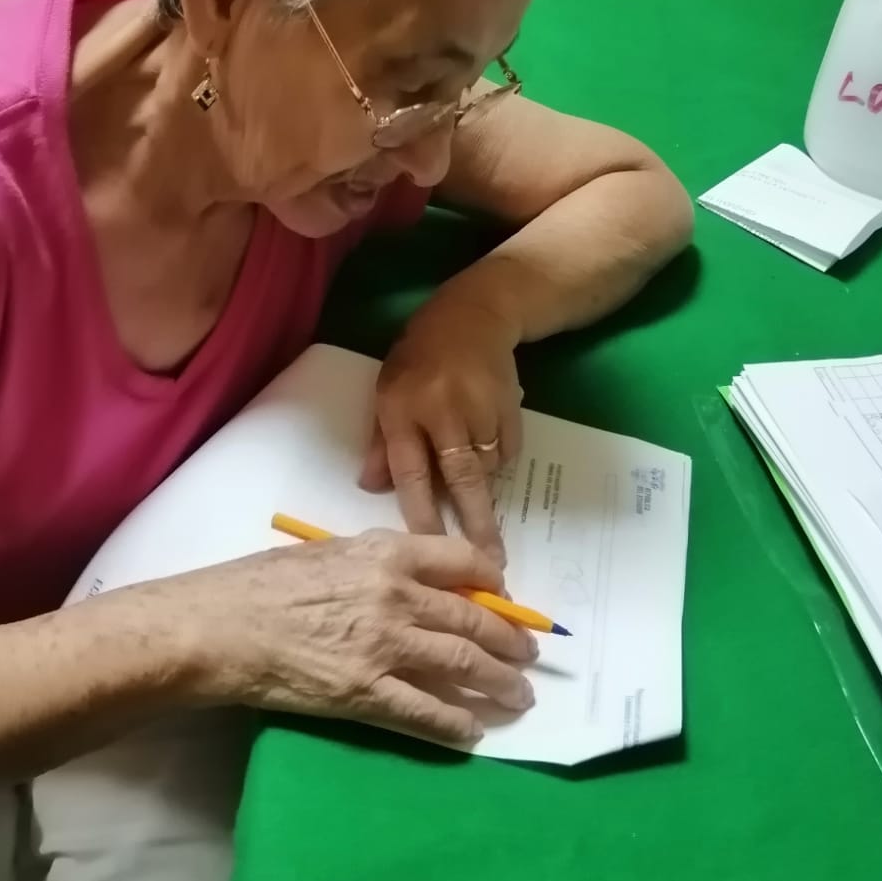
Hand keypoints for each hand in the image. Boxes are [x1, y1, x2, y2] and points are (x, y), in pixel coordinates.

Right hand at [172, 531, 536, 746]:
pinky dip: (456, 724)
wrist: (221, 626)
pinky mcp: (367, 694)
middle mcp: (398, 596)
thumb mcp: (326, 553)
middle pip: (472, 619)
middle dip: (509, 640)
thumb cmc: (260, 583)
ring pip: (462, 666)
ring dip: (498, 683)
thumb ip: (373, 564)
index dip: (492, 582)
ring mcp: (386, 647)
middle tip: (529, 654)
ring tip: (518, 696)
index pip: (461, 561)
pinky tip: (473, 732)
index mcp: (386, 554)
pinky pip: (426, 712)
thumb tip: (408, 581)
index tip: (504, 595)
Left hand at [359, 298, 523, 564]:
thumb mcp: (388, 391)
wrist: (474, 315)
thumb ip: (382, 441)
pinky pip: (506, 453)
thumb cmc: (418, 357)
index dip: (421, 513)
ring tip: (489, 532)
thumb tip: (370, 487)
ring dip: (485, 498)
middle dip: (475, 524)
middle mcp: (443, 412)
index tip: (431, 549)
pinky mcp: (511, 409)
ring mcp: (481, 410)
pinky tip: (488, 458)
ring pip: (487, 470)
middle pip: (461, 478)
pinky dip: (498, 465)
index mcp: (403, 409)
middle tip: (490, 565)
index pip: (411, 472)